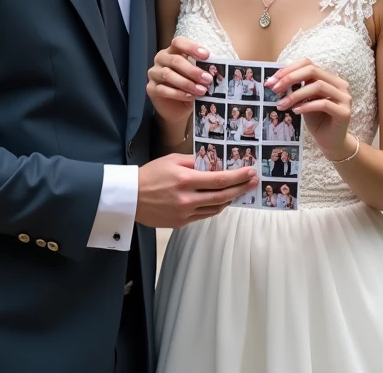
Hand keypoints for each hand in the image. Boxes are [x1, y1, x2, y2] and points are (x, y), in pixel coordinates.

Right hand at [135, 154, 258, 227]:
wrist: (129, 198)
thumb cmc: (150, 174)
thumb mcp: (171, 160)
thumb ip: (194, 160)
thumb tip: (214, 163)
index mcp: (185, 180)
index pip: (220, 179)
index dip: (238, 177)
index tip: (251, 173)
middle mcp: (187, 199)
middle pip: (223, 196)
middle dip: (241, 188)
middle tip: (254, 182)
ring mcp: (185, 213)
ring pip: (216, 208)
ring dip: (230, 199)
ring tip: (239, 190)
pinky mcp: (181, 223)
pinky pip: (204, 215)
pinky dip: (215, 207)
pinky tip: (221, 200)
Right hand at [148, 37, 210, 133]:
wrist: (177, 108)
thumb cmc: (188, 87)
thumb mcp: (196, 76)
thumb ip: (201, 69)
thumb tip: (214, 68)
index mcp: (172, 51)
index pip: (178, 42)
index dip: (191, 47)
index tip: (207, 56)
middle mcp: (161, 59)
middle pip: (175, 60)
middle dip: (193, 70)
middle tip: (207, 79)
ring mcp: (154, 73)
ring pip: (168, 75)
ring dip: (187, 83)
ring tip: (201, 90)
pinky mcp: (151, 88)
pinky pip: (164, 89)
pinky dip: (179, 93)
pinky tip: (190, 96)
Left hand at [267, 60, 352, 158]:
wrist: (331, 141)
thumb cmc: (317, 119)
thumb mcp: (304, 100)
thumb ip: (296, 88)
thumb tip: (275, 81)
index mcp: (329, 77)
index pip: (308, 64)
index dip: (288, 69)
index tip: (271, 80)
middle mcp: (339, 84)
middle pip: (313, 71)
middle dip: (290, 78)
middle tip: (274, 89)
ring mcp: (344, 97)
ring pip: (317, 86)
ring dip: (295, 95)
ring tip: (281, 104)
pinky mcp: (344, 112)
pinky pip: (323, 104)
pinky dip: (306, 106)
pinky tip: (295, 111)